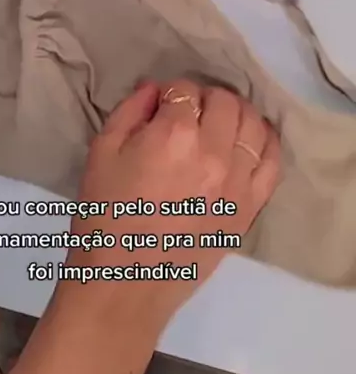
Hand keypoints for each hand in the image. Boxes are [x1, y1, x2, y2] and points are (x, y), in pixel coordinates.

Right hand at [62, 79, 280, 325]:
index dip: (170, 92)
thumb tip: (155, 90)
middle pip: (225, 101)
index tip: (160, 105)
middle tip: (188, 113)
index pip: (184, 89)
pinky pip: (272, 163)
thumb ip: (130, 111)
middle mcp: (213, 152)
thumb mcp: (101, 152)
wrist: (123, 284)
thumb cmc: (104, 217)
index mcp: (173, 135)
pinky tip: (251, 141)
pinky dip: (264, 143)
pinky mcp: (249, 208)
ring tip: (219, 124)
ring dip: (236, 114)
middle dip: (205, 98)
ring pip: (253, 125)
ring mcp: (237, 181)